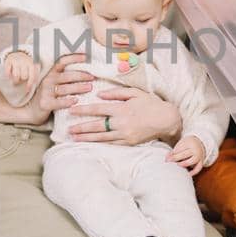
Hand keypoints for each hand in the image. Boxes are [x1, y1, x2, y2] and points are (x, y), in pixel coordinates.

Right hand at [4, 51, 36, 85]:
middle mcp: (24, 62)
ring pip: (16, 76)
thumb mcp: (32, 68)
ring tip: (15, 80)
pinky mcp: (8, 61)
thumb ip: (34, 77)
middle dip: (22, 81)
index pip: (32, 76)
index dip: (30, 84)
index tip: (27, 90)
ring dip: (15, 81)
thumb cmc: (26, 65)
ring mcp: (16, 60)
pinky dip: (8, 76)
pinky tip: (9, 76)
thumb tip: (29, 88)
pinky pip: (8, 72)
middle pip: (24, 77)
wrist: (17, 53)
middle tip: (20, 81)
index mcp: (32, 64)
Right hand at [14, 52, 92, 123]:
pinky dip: (67, 101)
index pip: (62, 62)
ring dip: (78, 87)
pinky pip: (57, 102)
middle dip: (80, 75)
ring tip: (89, 87)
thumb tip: (88, 70)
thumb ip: (67, 76)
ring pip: (64, 88)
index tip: (86, 56)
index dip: (73, 58)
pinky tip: (76, 101)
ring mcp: (45, 92)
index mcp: (52, 73)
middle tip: (92, 77)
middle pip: (66, 76)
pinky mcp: (45, 104)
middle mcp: (48, 81)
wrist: (33, 111)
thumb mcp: (55, 83)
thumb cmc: (50, 95)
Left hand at [66, 85, 181, 145]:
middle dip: (81, 128)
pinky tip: (91, 143)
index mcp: (121, 109)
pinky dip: (100, 143)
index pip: (98, 109)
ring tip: (75, 138)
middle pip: (97, 126)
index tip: (72, 110)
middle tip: (68, 130)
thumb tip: (99, 95)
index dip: (84, 110)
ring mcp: (125, 134)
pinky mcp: (129, 142)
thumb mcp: (134, 93)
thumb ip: (116, 93)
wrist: (166, 120)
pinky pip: (111, 143)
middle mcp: (121, 123)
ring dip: (87, 138)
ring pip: (102, 137)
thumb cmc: (150, 104)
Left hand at [166, 135, 205, 173]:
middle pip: (185, 154)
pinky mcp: (201, 161)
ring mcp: (199, 155)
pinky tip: (187, 174)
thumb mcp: (180, 145)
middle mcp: (195, 149)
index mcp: (189, 143)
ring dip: (184, 164)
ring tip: (177, 165)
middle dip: (175, 158)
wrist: (199, 143)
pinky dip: (193, 172)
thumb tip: (167, 159)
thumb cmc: (186, 145)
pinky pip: (198, 168)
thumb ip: (173, 152)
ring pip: (192, 161)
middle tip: (168, 162)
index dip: (172, 154)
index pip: (180, 149)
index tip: (166, 159)